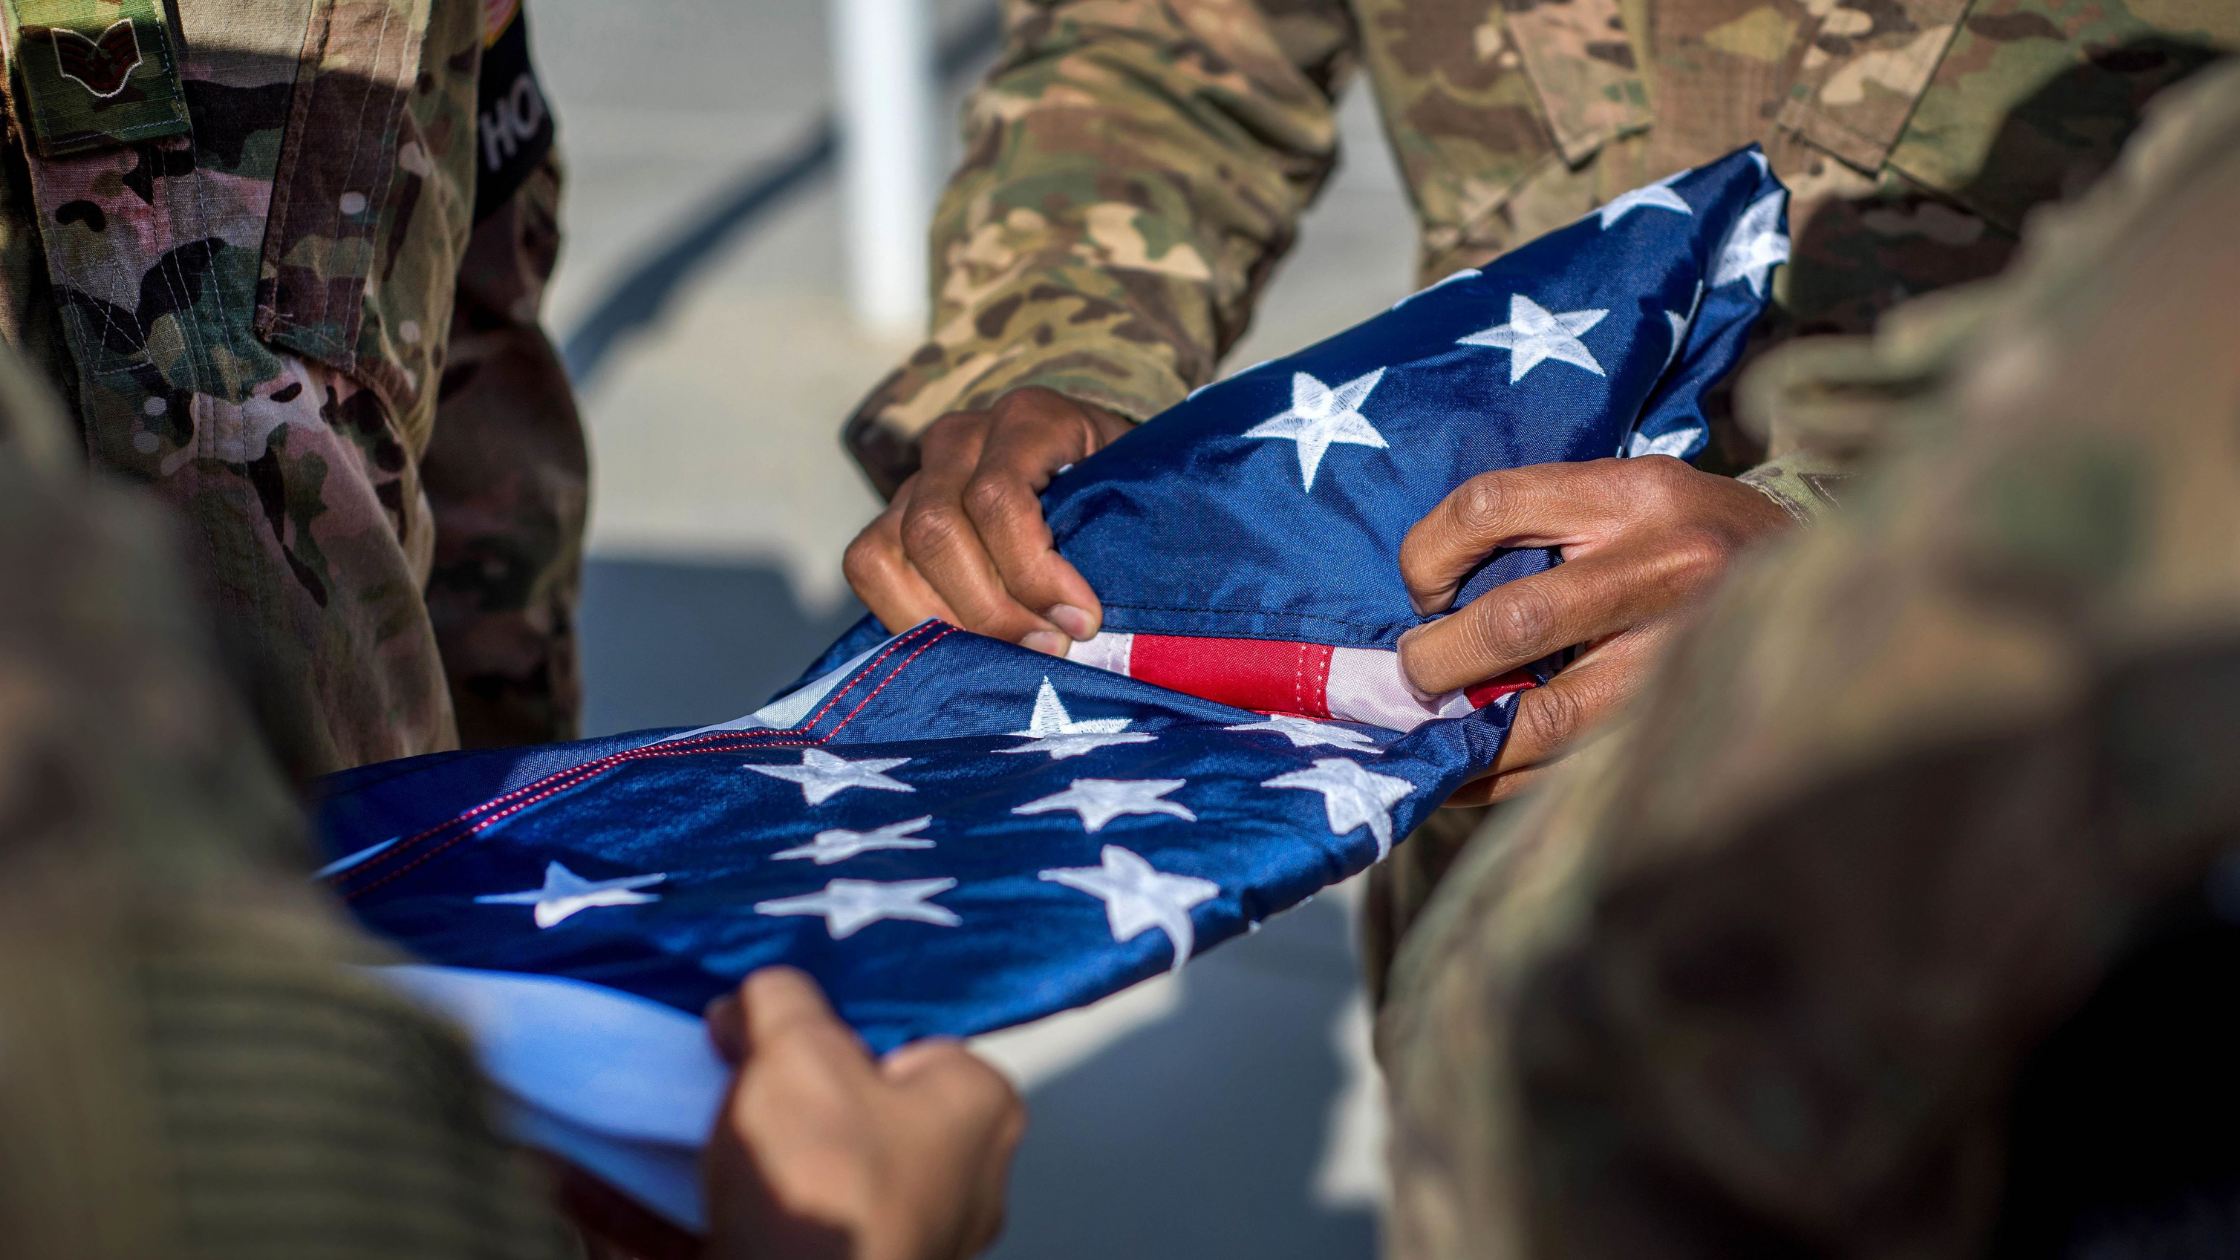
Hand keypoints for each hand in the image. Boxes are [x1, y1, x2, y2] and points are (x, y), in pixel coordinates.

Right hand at [702, 968, 1024, 1259]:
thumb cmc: (828, 1184)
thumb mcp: (798, 1050)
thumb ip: (780, 1001)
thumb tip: (757, 999)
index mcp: (979, 1114)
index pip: (913, 1044)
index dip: (837, 1028)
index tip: (777, 1026)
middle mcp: (957, 1184)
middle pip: (853, 1110)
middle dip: (781, 1090)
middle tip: (728, 1072)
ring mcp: (899, 1239)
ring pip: (804, 1176)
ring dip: (736, 1151)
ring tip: (680, 1124)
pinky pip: (758, 1229)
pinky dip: (694, 1209)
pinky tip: (632, 1187)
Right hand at [843, 388, 1133, 654]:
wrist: (1089, 463)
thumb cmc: (1119, 491)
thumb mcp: (1134, 496)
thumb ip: (1119, 537)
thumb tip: (1092, 627)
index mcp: (1029, 418)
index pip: (998, 497)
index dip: (1033, 571)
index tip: (1081, 622)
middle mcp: (962, 437)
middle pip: (936, 528)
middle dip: (991, 608)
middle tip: (1048, 650)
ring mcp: (919, 474)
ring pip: (890, 550)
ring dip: (947, 620)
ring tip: (1006, 658)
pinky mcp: (893, 513)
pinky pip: (869, 566)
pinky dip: (908, 617)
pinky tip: (962, 648)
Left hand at [1398, 457, 1791, 805]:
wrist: (1824, 584)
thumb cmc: (1691, 537)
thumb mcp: (1630, 495)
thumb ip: (1543, 530)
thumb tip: (1429, 607)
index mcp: (1636, 493)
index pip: (1490, 505)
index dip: (1429, 552)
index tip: (1421, 589)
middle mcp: (1668, 566)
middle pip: (1516, 621)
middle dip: (1438, 660)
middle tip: (1411, 675)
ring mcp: (1682, 655)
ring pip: (1546, 717)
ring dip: (1467, 734)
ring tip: (1432, 732)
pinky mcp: (1686, 723)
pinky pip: (1574, 767)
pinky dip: (1504, 778)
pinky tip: (1468, 773)